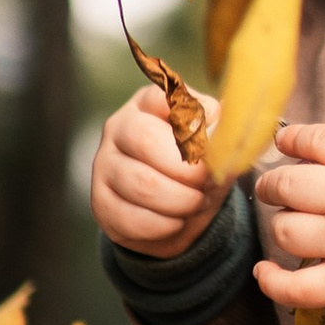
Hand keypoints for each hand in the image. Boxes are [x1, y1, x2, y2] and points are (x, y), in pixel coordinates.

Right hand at [91, 83, 225, 256]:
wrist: (181, 212)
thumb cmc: (199, 167)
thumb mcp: (216, 145)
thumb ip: (222, 130)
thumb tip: (224, 125)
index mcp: (147, 104)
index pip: (161, 99)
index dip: (193, 126)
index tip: (212, 149)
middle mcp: (118, 128)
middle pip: (148, 141)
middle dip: (188, 169)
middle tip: (207, 183)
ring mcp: (104, 165)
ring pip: (142, 184)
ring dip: (181, 201)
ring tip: (197, 203)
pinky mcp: (101, 202)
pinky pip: (132, 218)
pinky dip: (165, 225)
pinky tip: (177, 221)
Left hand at [252, 121, 324, 312]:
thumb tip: (310, 153)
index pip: (310, 139)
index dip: (290, 141)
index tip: (284, 145)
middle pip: (286, 185)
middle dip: (273, 186)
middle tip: (274, 189)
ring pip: (285, 230)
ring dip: (281, 227)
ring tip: (290, 226)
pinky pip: (295, 287)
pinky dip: (272, 282)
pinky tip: (264, 272)